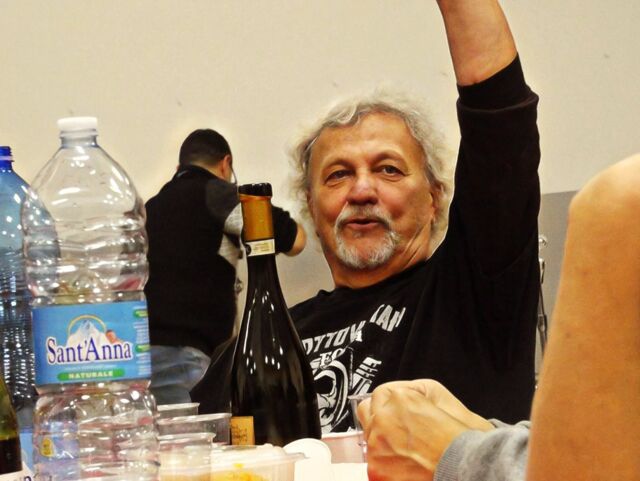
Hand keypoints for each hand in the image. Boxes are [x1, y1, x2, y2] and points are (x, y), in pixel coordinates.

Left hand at [358, 380, 492, 480]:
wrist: (464, 468)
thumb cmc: (457, 437)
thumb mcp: (436, 393)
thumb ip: (409, 391)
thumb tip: (394, 394)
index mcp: (399, 398)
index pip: (380, 393)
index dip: (391, 403)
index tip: (397, 412)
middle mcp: (383, 420)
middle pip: (368, 410)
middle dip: (380, 416)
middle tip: (397, 427)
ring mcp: (377, 446)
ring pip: (368, 436)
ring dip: (382, 440)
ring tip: (406, 450)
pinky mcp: (376, 470)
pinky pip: (372, 460)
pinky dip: (385, 463)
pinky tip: (405, 465)